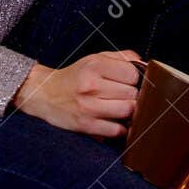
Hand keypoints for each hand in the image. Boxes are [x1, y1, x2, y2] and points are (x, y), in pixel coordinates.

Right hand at [11, 49, 141, 138]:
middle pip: (132, 93)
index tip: (128, 82)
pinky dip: (120, 128)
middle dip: (132, 96)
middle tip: (124, 96)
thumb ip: (121, 58)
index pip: (132, 73)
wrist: (43, 93)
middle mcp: (91, 84)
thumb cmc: (74, 77)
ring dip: (128, 112)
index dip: (135, 79)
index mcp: (95, 65)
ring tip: (121, 108)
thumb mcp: (94, 59)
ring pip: (127, 111)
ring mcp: (88, 106)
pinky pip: (116, 130)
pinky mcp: (86, 125)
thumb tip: (145, 64)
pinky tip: (114, 121)